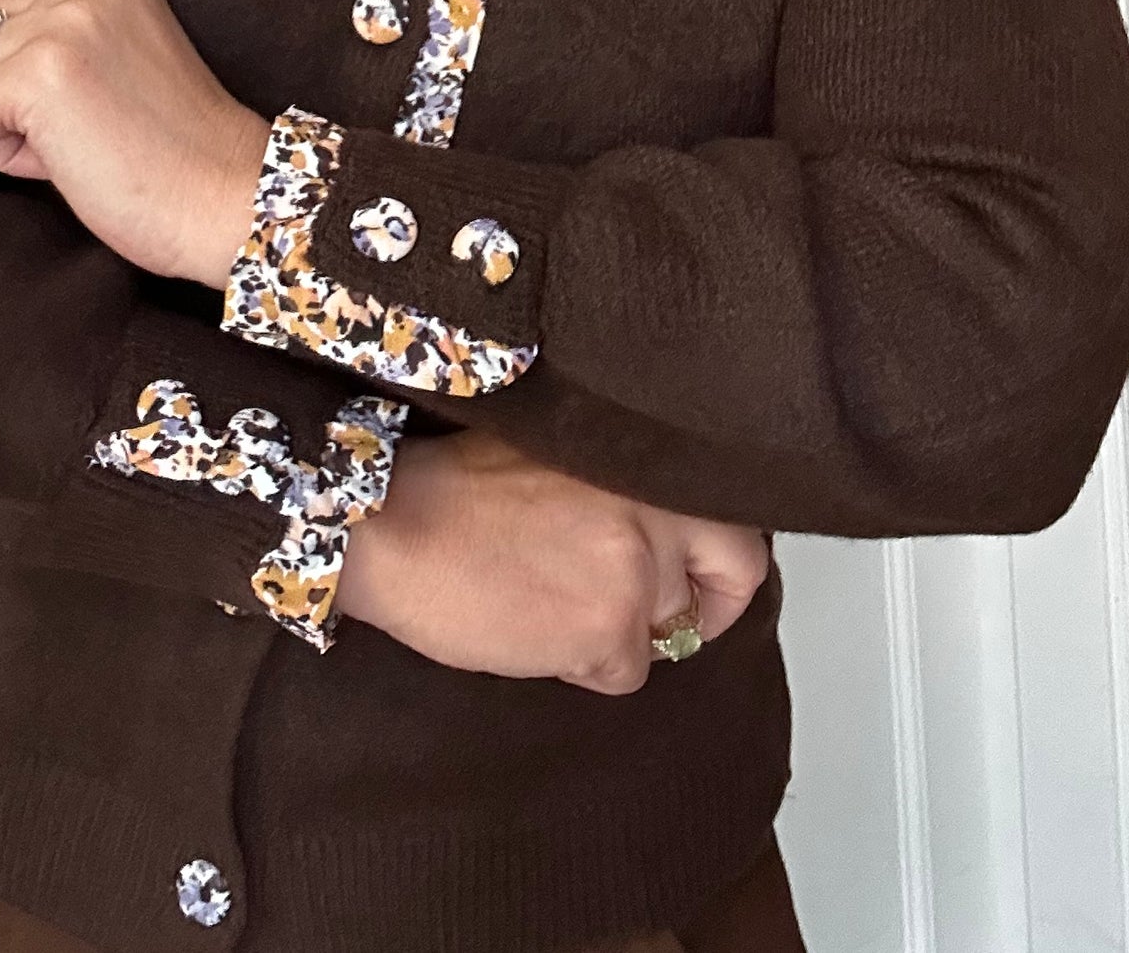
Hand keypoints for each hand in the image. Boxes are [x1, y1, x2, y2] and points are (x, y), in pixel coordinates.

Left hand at [0, 0, 270, 286]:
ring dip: (0, 122)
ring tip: (70, 142)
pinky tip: (61, 162)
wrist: (225, 197)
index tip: (31, 84)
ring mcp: (64, 21)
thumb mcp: (116, 44)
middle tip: (67, 124)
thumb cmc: (170, 143)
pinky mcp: (42, 74)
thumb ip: (55, 20)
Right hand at [335, 428, 768, 692]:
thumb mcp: (561, 458)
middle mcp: (658, 505)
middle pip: (729, 574)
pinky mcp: (607, 627)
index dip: (723, 560)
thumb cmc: (454, 489)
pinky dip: (581, 665)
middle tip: (649, 616)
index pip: (737, 515)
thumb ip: (624, 488)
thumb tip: (669, 542)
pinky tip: (531, 629)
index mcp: (644, 456)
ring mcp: (639, 567)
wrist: (390, 522)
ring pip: (665, 629)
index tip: (702, 579)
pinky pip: (622, 671)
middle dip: (696, 606)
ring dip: (616, 630)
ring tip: (548, 603)